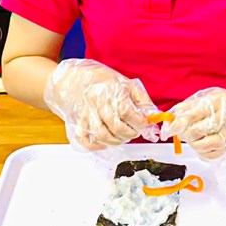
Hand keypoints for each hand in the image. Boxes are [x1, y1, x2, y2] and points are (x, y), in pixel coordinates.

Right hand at [42, 59, 158, 150]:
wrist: (71, 79)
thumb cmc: (101, 80)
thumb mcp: (126, 83)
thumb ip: (142, 101)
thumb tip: (154, 117)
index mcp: (112, 92)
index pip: (130, 114)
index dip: (140, 123)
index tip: (144, 124)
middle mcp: (97, 103)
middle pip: (117, 127)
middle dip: (130, 134)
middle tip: (134, 131)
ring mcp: (85, 114)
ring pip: (103, 136)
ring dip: (116, 141)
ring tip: (122, 136)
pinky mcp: (76, 123)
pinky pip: (86, 141)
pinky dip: (97, 146)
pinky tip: (105, 142)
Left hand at [161, 86, 225, 161]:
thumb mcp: (208, 97)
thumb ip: (187, 107)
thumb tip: (168, 121)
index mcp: (218, 101)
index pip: (191, 115)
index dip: (175, 125)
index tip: (167, 129)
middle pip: (194, 132)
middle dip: (183, 133)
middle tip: (183, 130)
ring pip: (201, 146)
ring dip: (193, 143)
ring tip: (195, 136)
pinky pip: (210, 156)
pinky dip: (202, 152)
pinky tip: (204, 143)